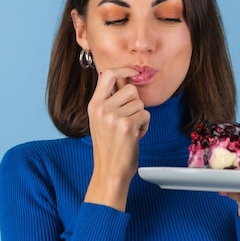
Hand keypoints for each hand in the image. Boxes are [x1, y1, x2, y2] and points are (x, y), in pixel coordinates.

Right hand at [84, 67, 150, 209]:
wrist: (110, 171)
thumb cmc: (109, 148)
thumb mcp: (101, 120)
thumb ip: (110, 100)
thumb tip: (125, 78)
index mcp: (94, 105)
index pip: (107, 74)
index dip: (123, 69)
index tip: (133, 71)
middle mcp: (102, 108)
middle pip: (131, 89)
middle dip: (136, 103)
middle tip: (128, 119)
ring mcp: (113, 116)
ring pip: (140, 103)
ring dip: (140, 117)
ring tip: (129, 130)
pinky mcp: (127, 125)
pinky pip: (145, 116)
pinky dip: (144, 126)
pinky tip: (134, 136)